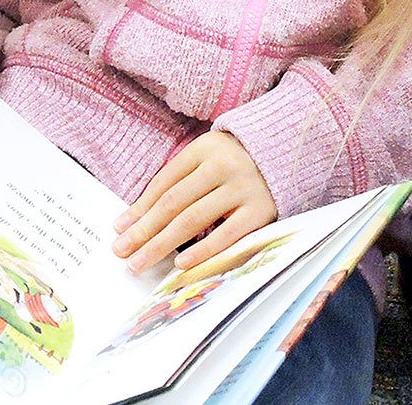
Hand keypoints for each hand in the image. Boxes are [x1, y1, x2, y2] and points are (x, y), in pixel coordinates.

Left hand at [113, 132, 276, 273]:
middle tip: (122, 252)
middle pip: (173, 203)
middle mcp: (222, 165)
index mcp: (204, 148)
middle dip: (144, 230)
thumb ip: (178, 182)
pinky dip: (202, 250)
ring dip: (162, 243)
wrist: (292, 152)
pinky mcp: (260, 210)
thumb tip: (135, 218)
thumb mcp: (208, 159)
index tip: (119, 230)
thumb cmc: (239, 161)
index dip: (139, 208)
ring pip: (193, 219)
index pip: (164, 183)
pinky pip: (226, 234)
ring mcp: (243, 188)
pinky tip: (181, 263)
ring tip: (141, 261)